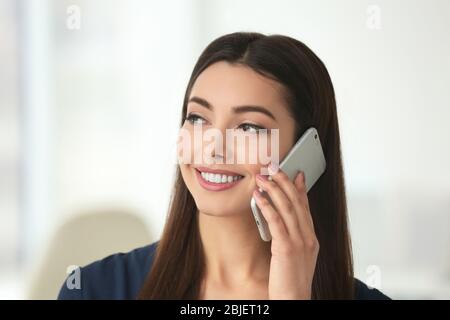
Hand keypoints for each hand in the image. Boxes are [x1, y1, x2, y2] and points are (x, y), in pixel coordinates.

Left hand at [253, 164, 318, 299]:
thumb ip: (292, 236)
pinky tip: (259, 197)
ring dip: (274, 189)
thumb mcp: (296, 255)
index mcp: (311, 238)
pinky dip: (267, 206)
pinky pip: (276, 222)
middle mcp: (308, 237)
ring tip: (263, 177)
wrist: (294, 299)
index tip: (295, 173)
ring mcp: (299, 242)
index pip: (306, 207)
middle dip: (285, 182)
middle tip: (274, 167)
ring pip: (287, 208)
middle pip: (297, 202)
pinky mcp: (287, 248)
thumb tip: (281, 222)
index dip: (300, 188)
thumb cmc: (291, 280)